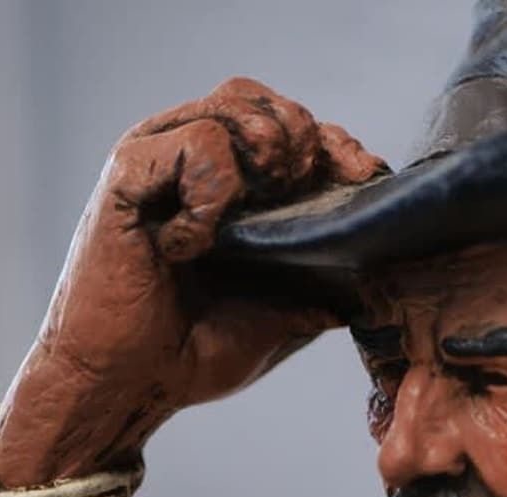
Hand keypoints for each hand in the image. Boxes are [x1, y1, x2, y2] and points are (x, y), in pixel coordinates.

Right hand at [0, 77, 385, 487]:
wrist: (128, 385)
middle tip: (299, 192)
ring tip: (248, 217)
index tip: (367, 178)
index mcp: (232, 192)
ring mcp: (160, 162)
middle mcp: (194, 164)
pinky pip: (197, 142)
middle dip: (306, 140)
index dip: (337, 145)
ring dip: (267, 151)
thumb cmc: (192, 356)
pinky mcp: (129, 173)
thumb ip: (320, 293)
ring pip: (236, 101)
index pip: (294, 131)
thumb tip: (378, 282)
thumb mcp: (279, 321)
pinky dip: (214, 189)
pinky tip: (191, 244)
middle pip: (267, 101)